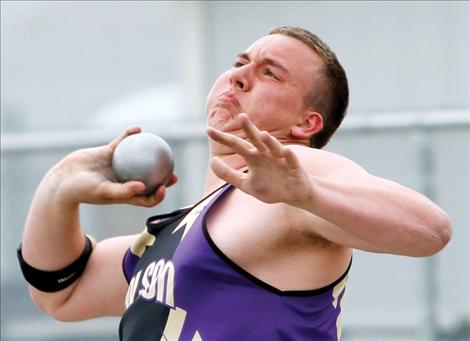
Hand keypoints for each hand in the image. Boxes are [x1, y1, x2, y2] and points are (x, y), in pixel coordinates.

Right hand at [53, 127, 176, 207]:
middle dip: (163, 178)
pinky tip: (138, 129)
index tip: (166, 186)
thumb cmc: (83, 191)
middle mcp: (124, 180)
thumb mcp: (104, 192)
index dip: (159, 195)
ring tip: (161, 145)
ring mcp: (117, 166)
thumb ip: (123, 191)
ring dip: (150, 153)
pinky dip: (129, 136)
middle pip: (149, 180)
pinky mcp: (108, 153)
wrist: (63, 179)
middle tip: (174, 171)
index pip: (147, 198)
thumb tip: (143, 186)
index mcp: (125, 194)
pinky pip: (122, 143)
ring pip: (138, 159)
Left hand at [206, 114, 312, 205]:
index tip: (207, 130)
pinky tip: (286, 151)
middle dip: (249, 129)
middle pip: (255, 139)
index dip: (222, 137)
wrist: (295, 195)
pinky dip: (289, 155)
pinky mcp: (293, 168)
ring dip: (269, 141)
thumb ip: (228, 175)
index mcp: (254, 157)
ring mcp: (280, 160)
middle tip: (241, 117)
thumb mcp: (246, 184)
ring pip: (274, 147)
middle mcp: (266, 154)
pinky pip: (291, 160)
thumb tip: (211, 162)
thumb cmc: (271, 187)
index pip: (236, 144)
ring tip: (263, 134)